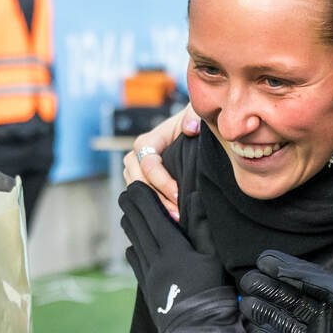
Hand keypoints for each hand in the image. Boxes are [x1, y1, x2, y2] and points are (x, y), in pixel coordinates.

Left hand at [120, 182, 228, 328]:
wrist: (199, 332)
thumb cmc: (213, 292)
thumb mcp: (214, 257)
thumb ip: (202, 226)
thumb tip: (193, 196)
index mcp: (171, 248)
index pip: (150, 214)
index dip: (141, 197)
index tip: (135, 184)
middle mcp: (154, 259)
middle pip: (135, 225)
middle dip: (131, 206)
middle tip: (128, 192)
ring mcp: (148, 275)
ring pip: (132, 241)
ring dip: (131, 225)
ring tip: (132, 214)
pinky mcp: (147, 288)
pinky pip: (134, 261)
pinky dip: (134, 247)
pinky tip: (136, 245)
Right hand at [121, 104, 199, 220]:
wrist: (192, 129)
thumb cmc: (194, 122)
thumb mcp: (196, 114)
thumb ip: (195, 116)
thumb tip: (190, 129)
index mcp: (148, 141)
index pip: (148, 164)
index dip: (162, 181)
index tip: (179, 195)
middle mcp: (137, 155)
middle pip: (137, 180)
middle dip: (157, 198)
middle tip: (177, 214)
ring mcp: (136, 169)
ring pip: (136, 190)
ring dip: (155, 205)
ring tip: (175, 218)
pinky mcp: (142, 180)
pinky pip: (141, 195)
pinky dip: (154, 206)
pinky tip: (170, 217)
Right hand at [238, 249, 332, 332]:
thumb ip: (312, 278)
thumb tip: (280, 266)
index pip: (305, 282)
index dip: (284, 270)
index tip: (261, 261)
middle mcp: (324, 321)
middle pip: (290, 302)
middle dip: (269, 290)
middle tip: (247, 281)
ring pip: (283, 325)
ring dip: (264, 313)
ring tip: (246, 303)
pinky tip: (254, 330)